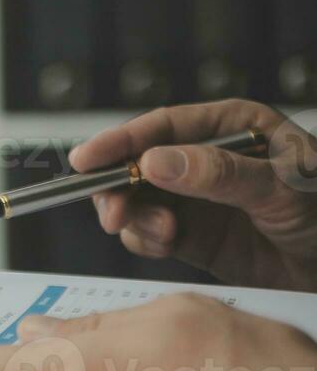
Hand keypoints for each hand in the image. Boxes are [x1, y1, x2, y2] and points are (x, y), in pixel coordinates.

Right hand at [72, 100, 316, 291]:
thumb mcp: (282, 189)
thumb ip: (220, 173)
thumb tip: (154, 161)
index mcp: (231, 127)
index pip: (163, 126)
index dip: (119, 140)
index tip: (87, 159)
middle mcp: (204, 158)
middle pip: (135, 162)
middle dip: (117, 187)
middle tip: (114, 214)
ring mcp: (193, 197)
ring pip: (134, 198)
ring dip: (134, 217)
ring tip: (163, 234)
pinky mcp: (188, 234)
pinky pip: (145, 231)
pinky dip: (144, 239)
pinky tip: (167, 244)